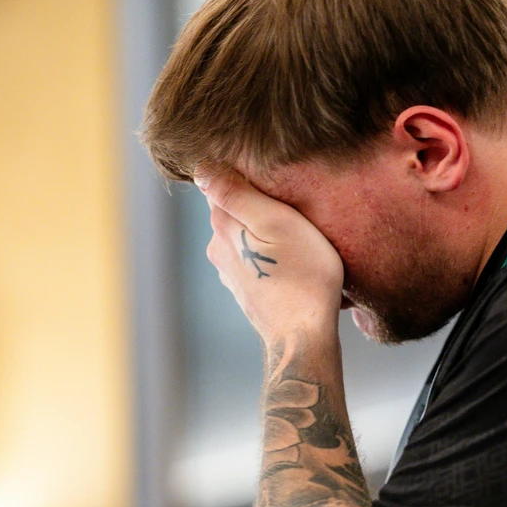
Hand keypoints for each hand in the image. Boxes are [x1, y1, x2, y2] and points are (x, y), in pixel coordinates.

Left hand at [199, 169, 344, 342]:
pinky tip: (291, 264)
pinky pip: (254, 258)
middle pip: (235, 209)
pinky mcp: (245, 288)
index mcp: (223, 225)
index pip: (224, 182)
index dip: (251, 178)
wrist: (305, 337)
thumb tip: (201, 168)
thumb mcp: (278, 222)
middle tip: (294, 213)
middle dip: (258, 206)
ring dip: (265, 233)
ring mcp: (230, 271)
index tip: (278, 189)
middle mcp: (218, 247)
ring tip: (296, 241)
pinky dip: (269, 255)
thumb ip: (237, 193)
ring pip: (245, 235)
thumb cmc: (303, 276)